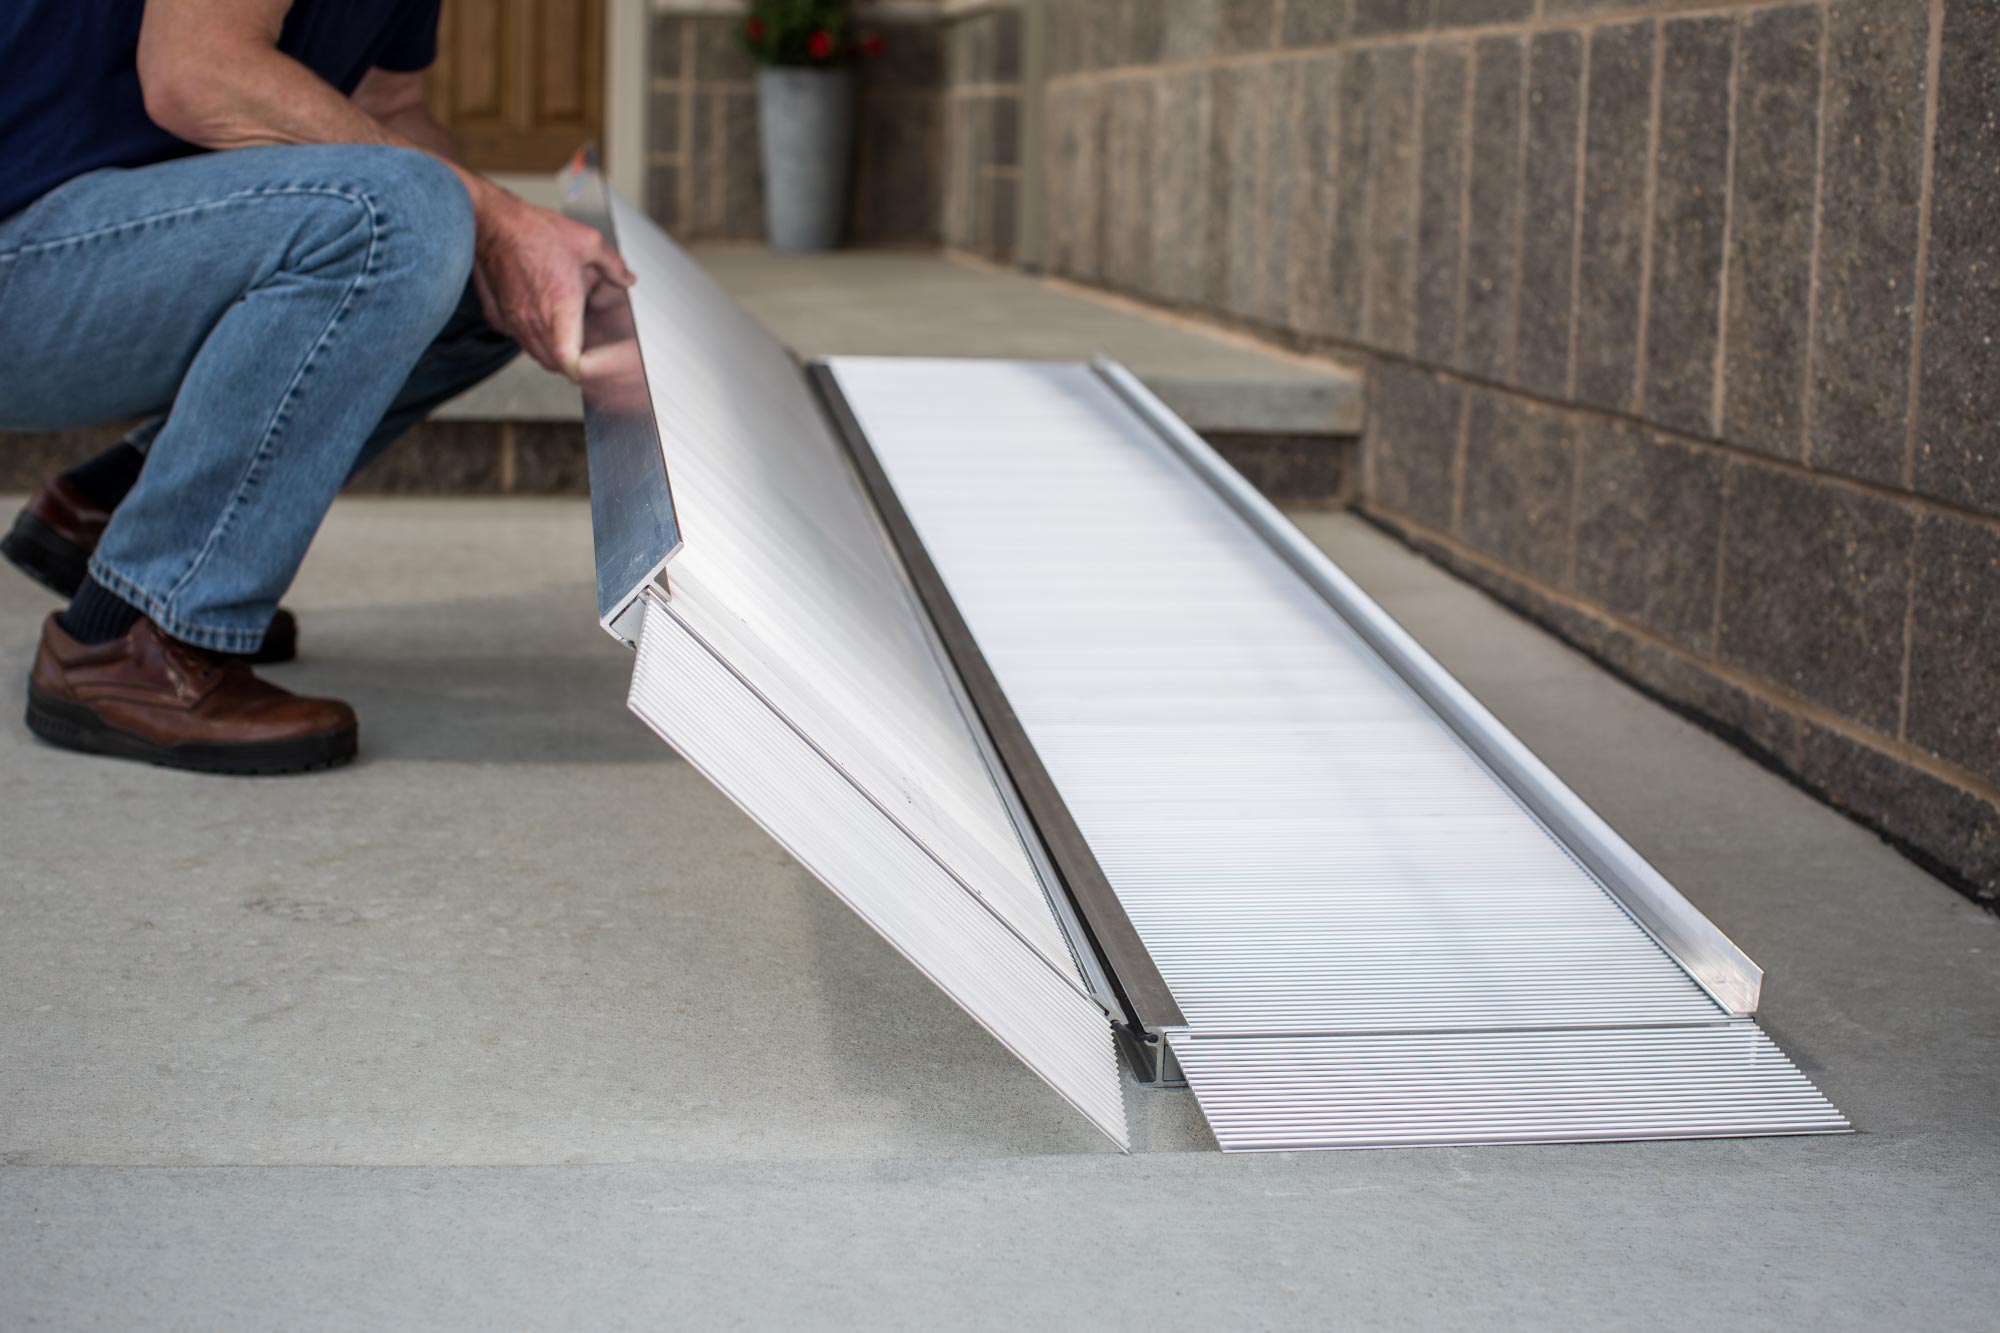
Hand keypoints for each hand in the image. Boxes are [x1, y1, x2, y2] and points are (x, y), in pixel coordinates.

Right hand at [470, 192, 634, 380]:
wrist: (493, 222)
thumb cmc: (534, 230)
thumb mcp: (587, 241)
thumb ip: (613, 264)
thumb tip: (627, 278)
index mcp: (560, 304)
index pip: (568, 359)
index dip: (584, 371)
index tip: (595, 366)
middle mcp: (535, 318)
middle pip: (554, 363)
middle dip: (572, 363)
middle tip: (587, 351)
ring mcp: (515, 320)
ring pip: (536, 354)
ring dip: (553, 352)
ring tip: (566, 336)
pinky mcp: (500, 316)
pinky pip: (517, 339)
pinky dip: (531, 339)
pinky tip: (541, 323)